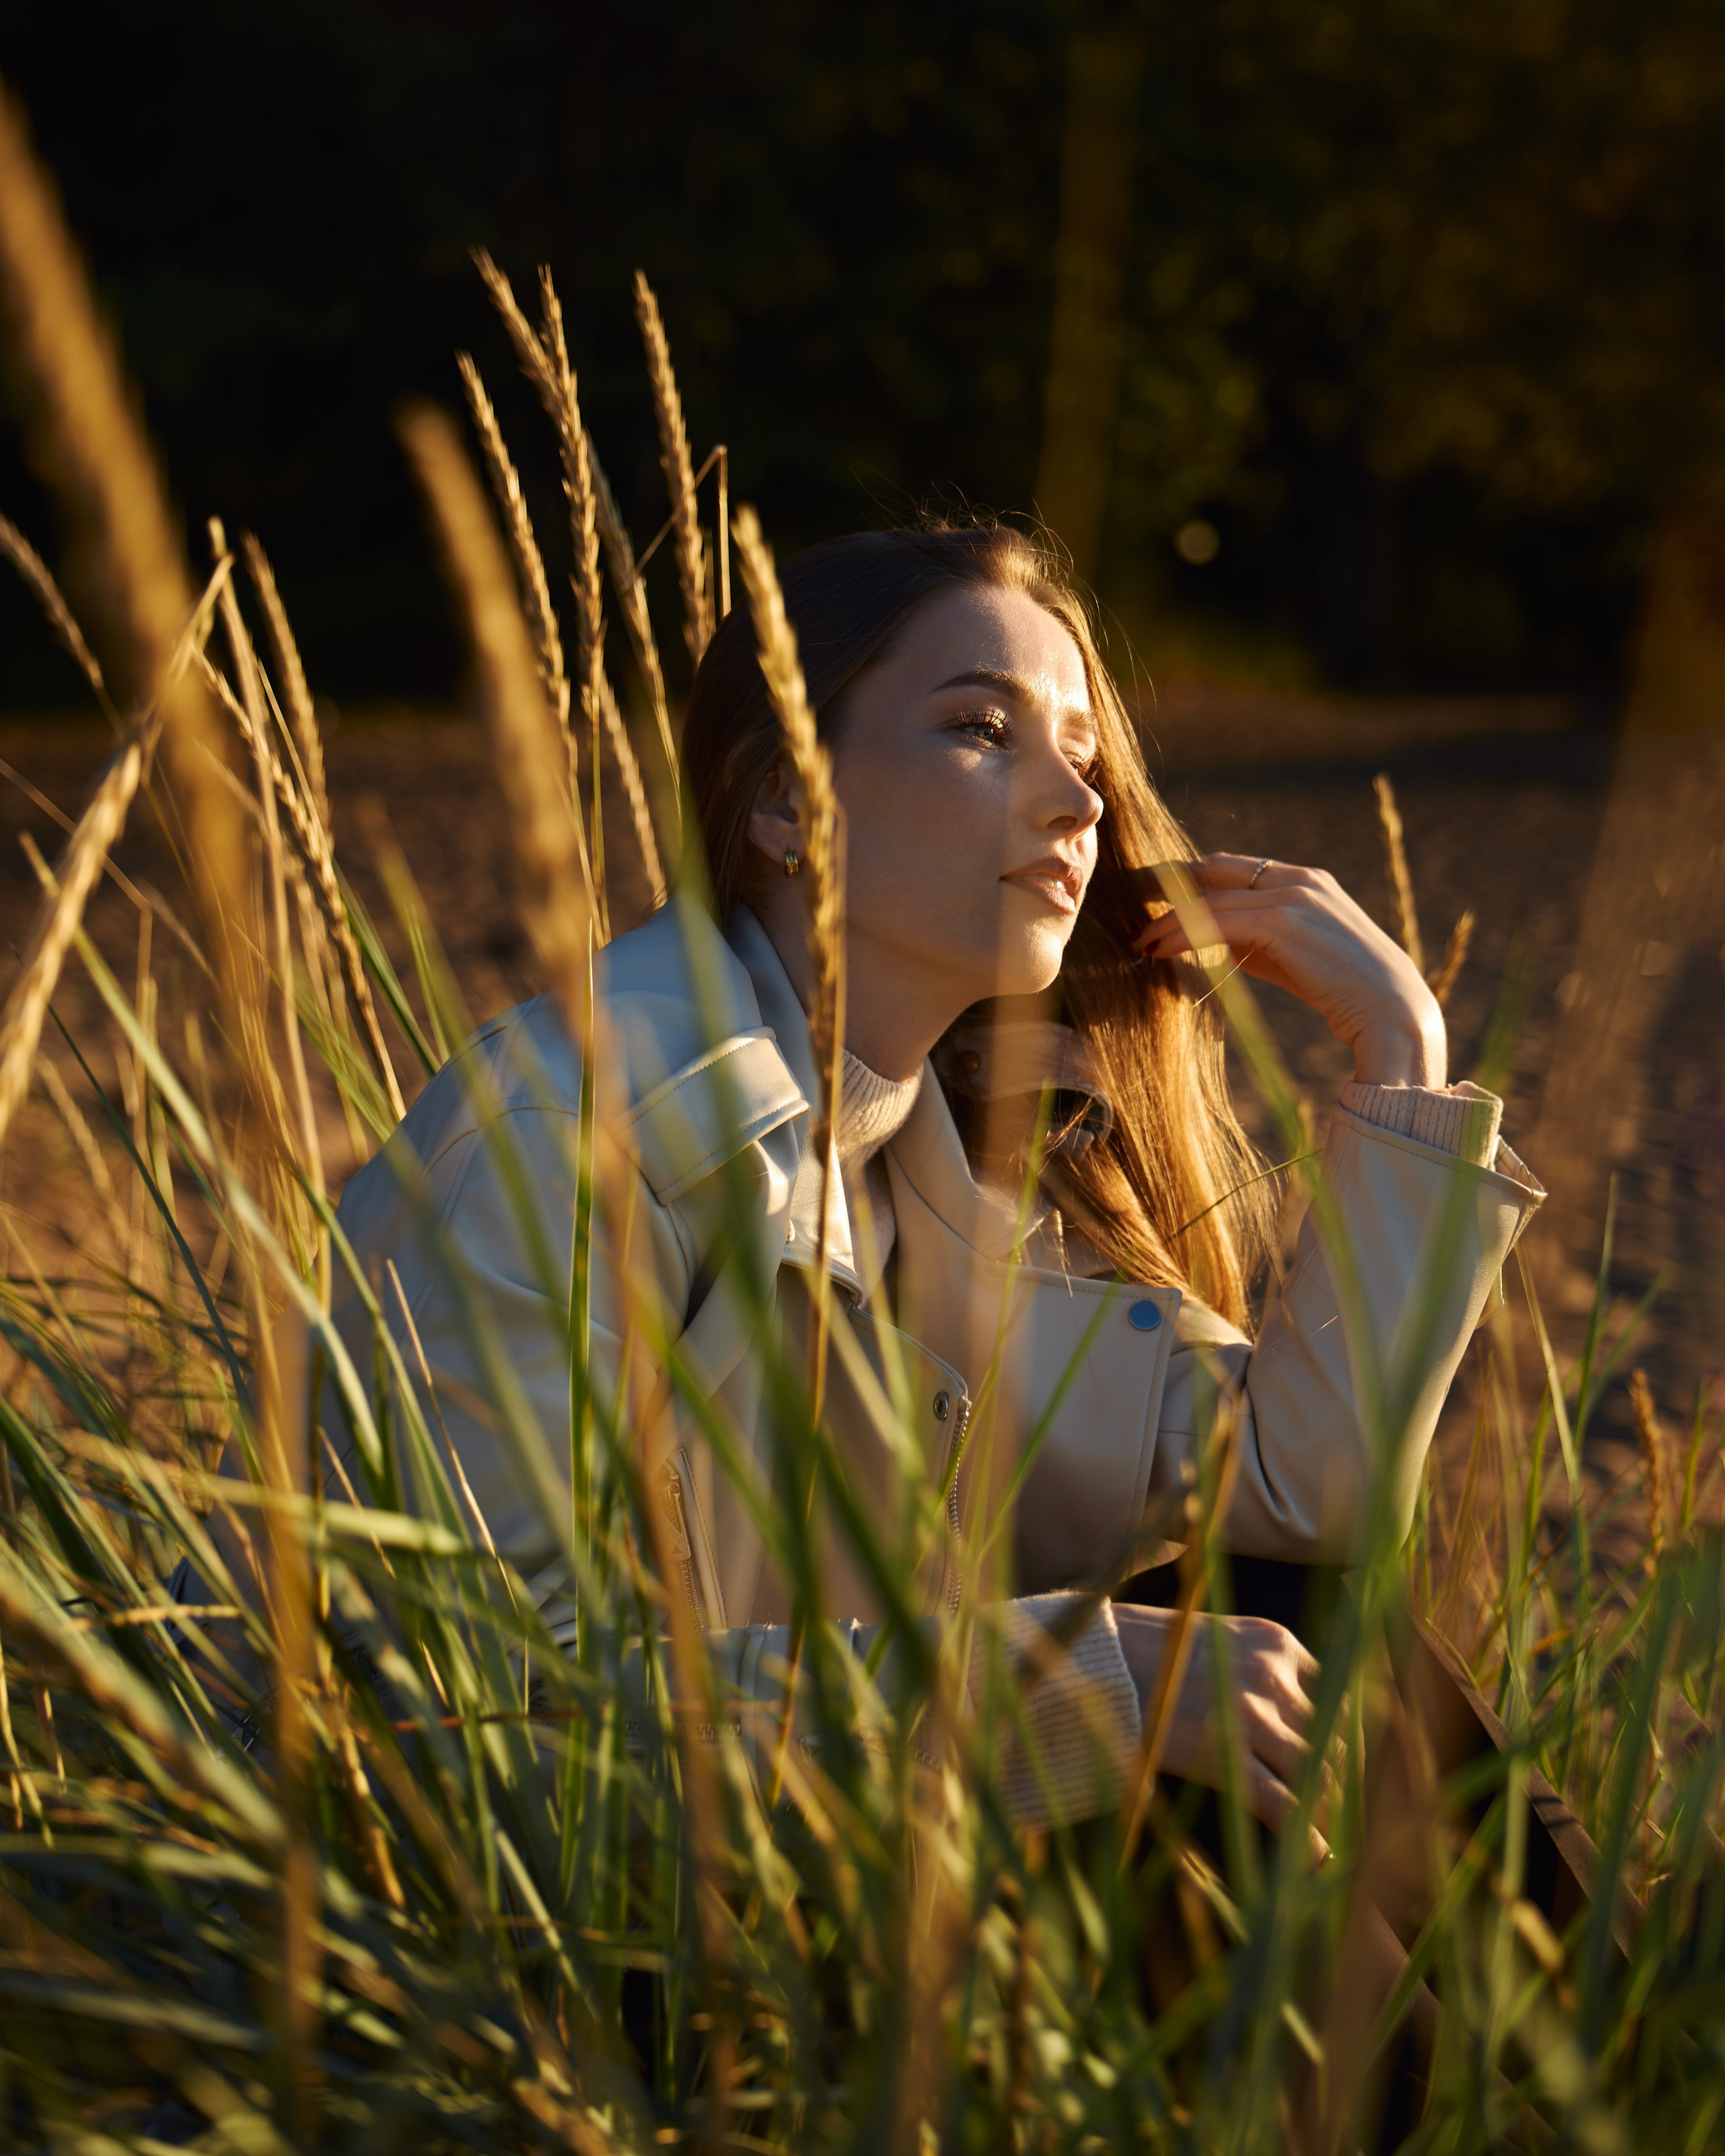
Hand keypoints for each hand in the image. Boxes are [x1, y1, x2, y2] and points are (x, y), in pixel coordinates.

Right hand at [1113, 1605, 1327, 1829]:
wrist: (1096, 1661)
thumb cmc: (1149, 1651)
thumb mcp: (1219, 1640)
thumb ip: (1261, 1669)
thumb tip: (1294, 1718)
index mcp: (1276, 1642)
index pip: (1340, 1696)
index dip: (1346, 1737)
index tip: (1344, 1764)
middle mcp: (1272, 1674)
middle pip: (1332, 1738)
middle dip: (1337, 1778)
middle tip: (1336, 1809)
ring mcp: (1250, 1714)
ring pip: (1314, 1773)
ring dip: (1321, 1807)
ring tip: (1317, 1830)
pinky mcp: (1223, 1754)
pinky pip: (1283, 1804)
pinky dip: (1306, 1837)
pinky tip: (1317, 1858)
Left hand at [1133, 853, 1445, 1087]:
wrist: (1391, 1012)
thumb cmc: (1343, 993)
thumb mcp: (1294, 958)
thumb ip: (1256, 942)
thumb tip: (1210, 943)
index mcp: (1304, 880)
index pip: (1233, 868)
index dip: (1190, 880)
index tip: (1154, 897)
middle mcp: (1298, 878)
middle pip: (1215, 869)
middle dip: (1167, 884)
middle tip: (1130, 904)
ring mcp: (1293, 895)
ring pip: (1210, 899)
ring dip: (1167, 920)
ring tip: (1138, 941)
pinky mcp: (1284, 920)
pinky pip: (1217, 921)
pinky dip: (1182, 934)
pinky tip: (1158, 950)